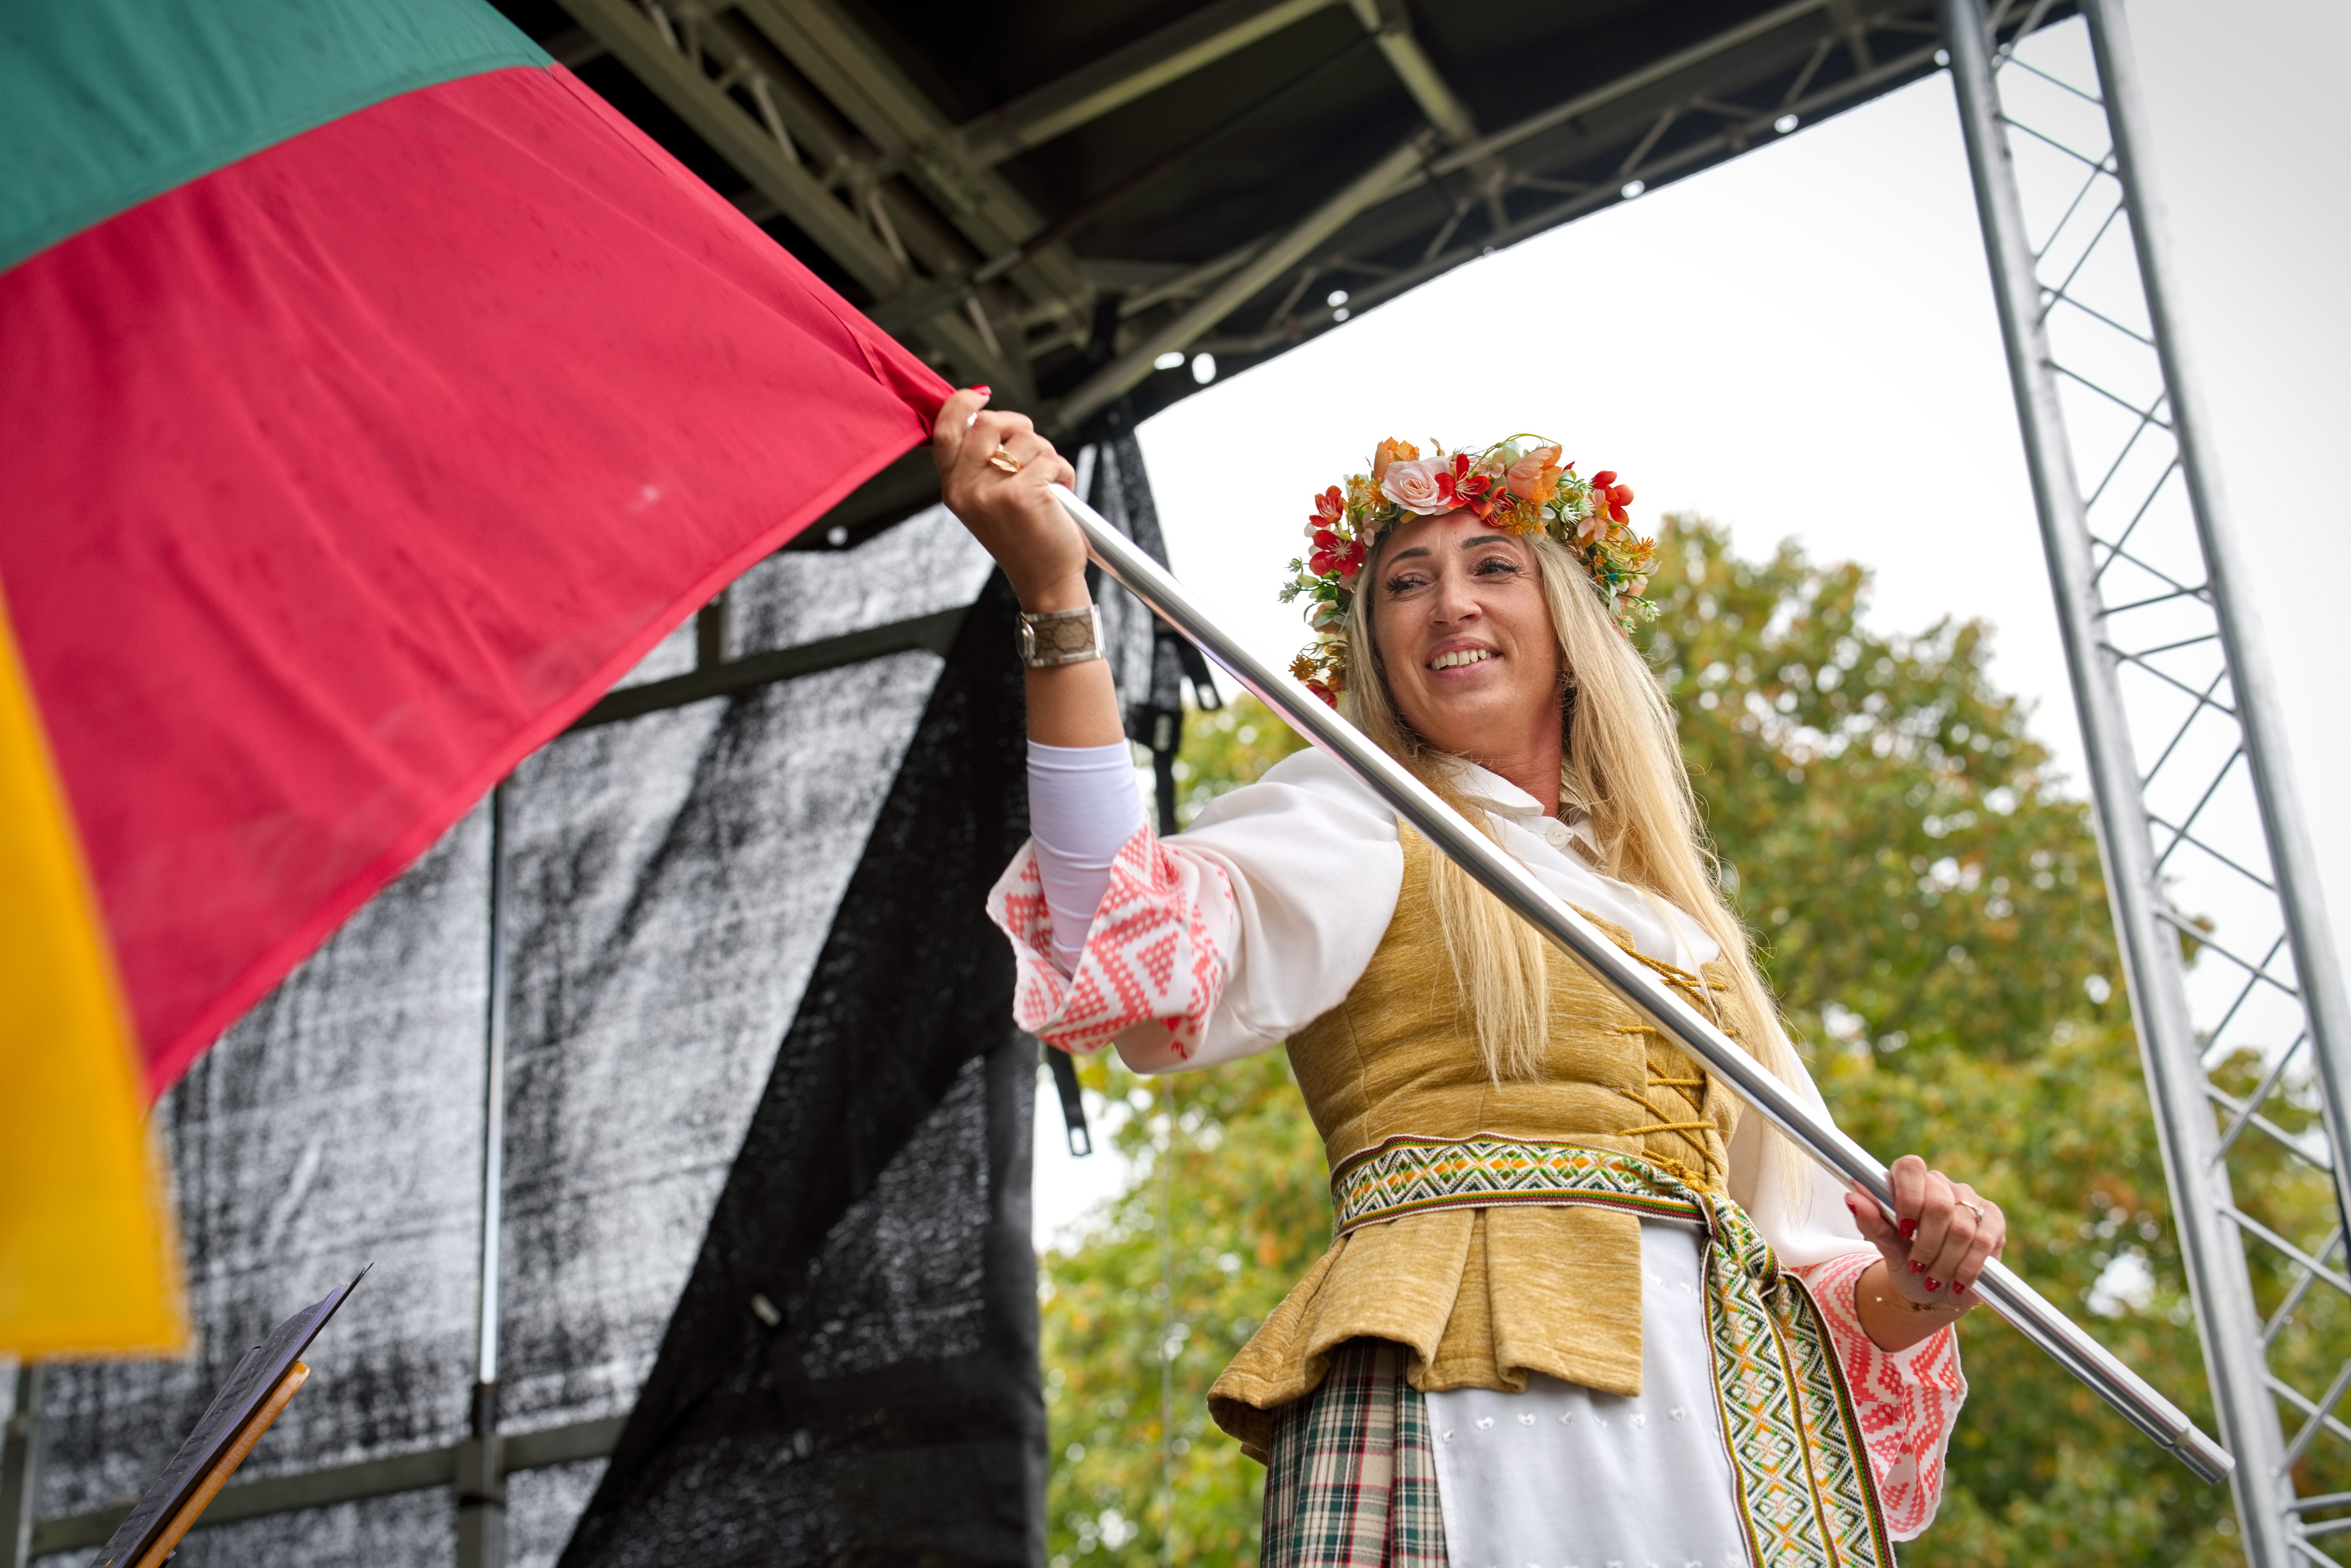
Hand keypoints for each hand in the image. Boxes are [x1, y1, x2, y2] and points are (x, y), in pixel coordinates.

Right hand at [932, 387, 1083, 610]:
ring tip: (1048, 485)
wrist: (1044, 582)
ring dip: (1048, 456)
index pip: (945, 430)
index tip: (982, 395)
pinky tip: (1061, 496)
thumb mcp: (986, 501)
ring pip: (1027, 439)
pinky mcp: (1023, 494)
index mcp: (953, 488)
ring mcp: (993, 492)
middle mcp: (966, 490)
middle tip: (1034, 450)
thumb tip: (986, 414)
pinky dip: (1064, 473)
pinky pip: (1050, 458)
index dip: (963, 403)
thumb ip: (980, 462)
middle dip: (1021, 427)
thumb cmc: (1023, 539)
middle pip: (991, 422)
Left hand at [1846, 1154, 2005, 1307]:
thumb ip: (1871, 1222)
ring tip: (1933, 1278)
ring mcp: (1971, 1200)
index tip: (1904, 1231)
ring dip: (1944, 1261)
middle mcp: (1942, 1185)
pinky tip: (1957, 1281)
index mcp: (1911, 1182)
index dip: (1908, 1198)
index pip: (1910, 1168)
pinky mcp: (1994, 1220)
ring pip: (1961, 1227)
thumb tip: (1852, 1197)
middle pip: (1938, 1205)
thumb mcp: (1887, 1249)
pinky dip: (1967, 1267)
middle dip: (1926, 1244)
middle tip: (1918, 1265)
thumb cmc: (1908, 1265)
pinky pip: (1983, 1241)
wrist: (1936, 1293)